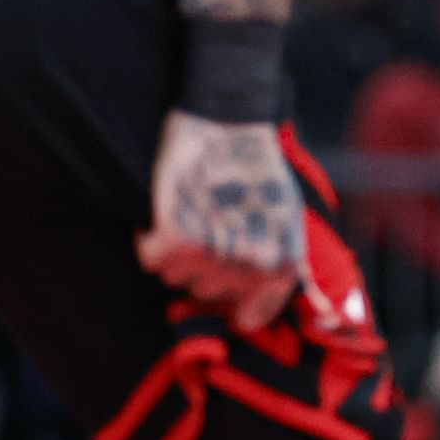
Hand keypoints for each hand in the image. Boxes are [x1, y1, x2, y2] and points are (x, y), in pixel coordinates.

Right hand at [135, 113, 304, 336]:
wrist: (230, 121)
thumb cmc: (259, 168)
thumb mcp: (290, 221)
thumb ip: (282, 268)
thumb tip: (259, 315)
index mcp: (278, 267)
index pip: (246, 318)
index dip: (231, 302)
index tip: (222, 282)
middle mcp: (245, 268)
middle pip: (204, 293)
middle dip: (203, 265)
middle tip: (209, 224)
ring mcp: (210, 255)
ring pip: (174, 279)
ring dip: (176, 252)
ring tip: (192, 212)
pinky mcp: (174, 236)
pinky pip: (150, 258)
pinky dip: (150, 237)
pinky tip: (169, 210)